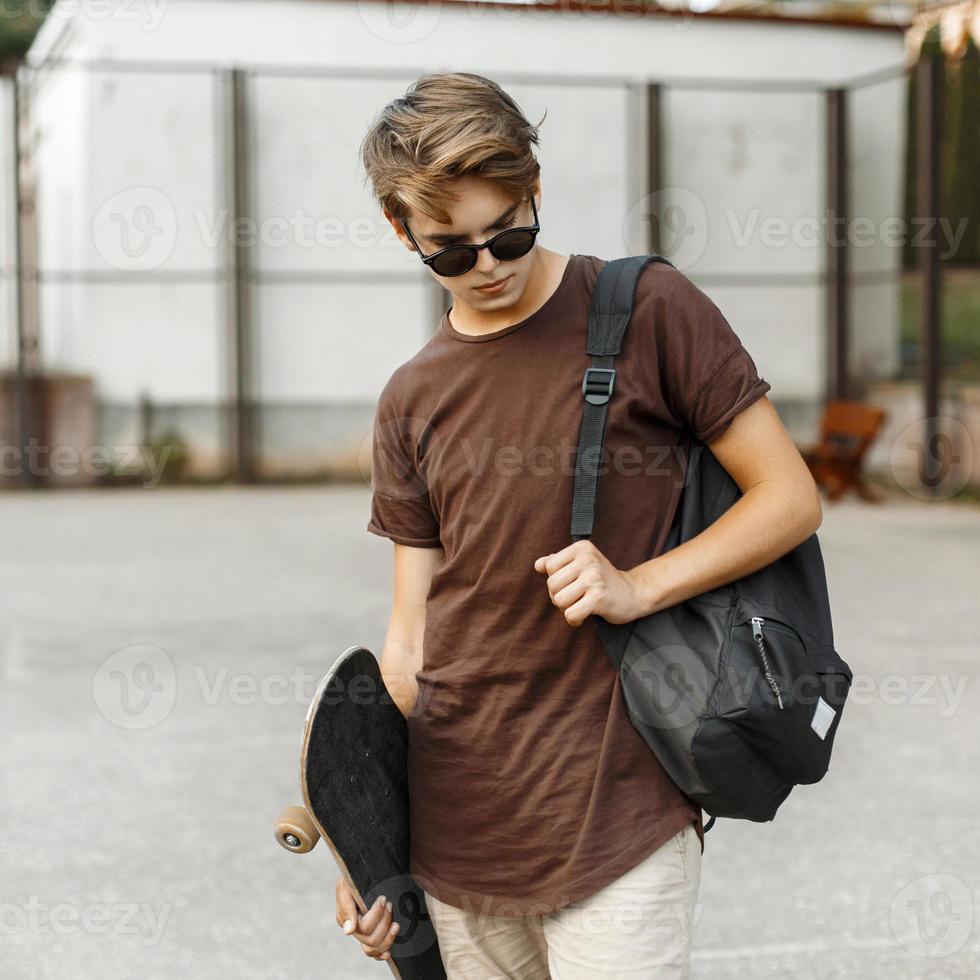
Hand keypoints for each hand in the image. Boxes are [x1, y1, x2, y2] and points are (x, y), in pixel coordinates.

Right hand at [335, 877, 399, 963]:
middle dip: (384, 922)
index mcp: (346, 918)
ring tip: (395, 923)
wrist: (365, 868)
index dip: (376, 915)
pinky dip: (380, 955)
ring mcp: (363, 933)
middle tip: (389, 904)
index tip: (383, 898)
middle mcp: (354, 929)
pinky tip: (388, 953)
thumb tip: (349, 931)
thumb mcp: (347, 885)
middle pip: (370, 940)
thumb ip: (346, 907)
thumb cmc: (355, 875)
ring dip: (387, 937)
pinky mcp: (373, 933)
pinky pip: (374, 953)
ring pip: (373, 948)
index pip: (363, 928)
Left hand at [533, 540, 648, 626]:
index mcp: (582, 548)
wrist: (634, 593)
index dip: (555, 580)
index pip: (549, 566)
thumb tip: (537, 565)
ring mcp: (594, 578)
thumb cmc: (602, 580)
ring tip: (581, 604)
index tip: (570, 584)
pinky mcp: (599, 597)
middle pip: (552, 584)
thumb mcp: (582, 564)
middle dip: (559, 596)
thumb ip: (559, 562)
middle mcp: (588, 559)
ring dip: (567, 608)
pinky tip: (584, 616)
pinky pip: (570, 614)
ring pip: (559, 600)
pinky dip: (574, 620)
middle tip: (576, 598)